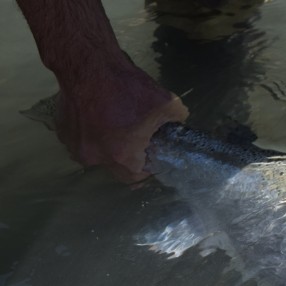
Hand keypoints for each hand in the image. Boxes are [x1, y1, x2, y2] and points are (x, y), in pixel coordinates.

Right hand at [54, 60, 187, 182]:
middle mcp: (96, 157)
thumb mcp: (166, 103)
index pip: (137, 176)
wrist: (88, 65)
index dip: (146, 168)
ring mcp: (75, 145)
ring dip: (106, 144)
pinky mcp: (62, 131)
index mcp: (122, 156)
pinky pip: (80, 139)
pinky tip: (97, 117)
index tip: (149, 156)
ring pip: (96, 153)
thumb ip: (177, 118)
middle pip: (116, 166)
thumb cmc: (127, 87)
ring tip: (114, 124)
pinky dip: (89, 132)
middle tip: (134, 139)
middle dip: (126, 156)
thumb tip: (180, 122)